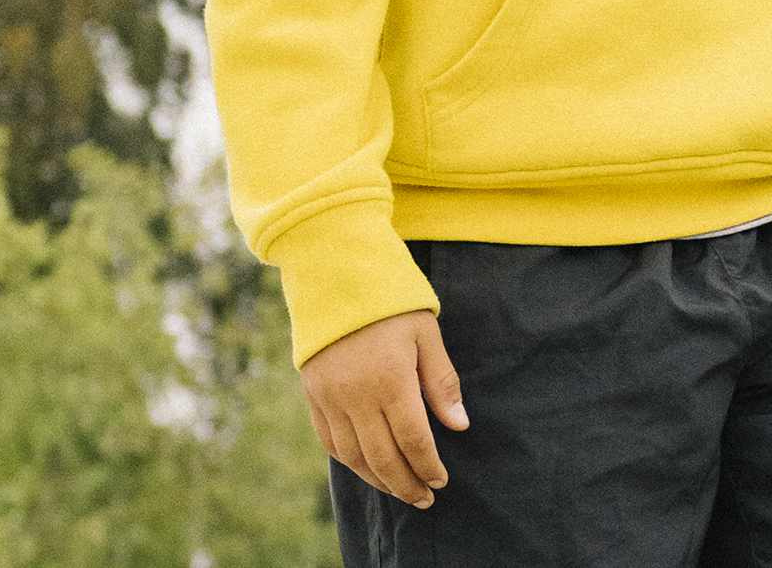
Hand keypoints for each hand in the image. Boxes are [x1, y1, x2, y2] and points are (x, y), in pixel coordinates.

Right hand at [298, 309, 467, 507]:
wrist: (332, 272)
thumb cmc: (388, 301)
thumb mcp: (425, 332)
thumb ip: (441, 381)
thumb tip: (459, 425)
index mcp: (391, 380)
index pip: (414, 441)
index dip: (429, 467)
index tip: (441, 480)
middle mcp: (357, 395)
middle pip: (383, 458)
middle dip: (406, 484)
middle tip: (424, 498)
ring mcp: (330, 396)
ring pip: (353, 456)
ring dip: (378, 480)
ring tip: (398, 490)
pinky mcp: (313, 393)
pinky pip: (329, 440)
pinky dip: (348, 461)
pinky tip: (365, 467)